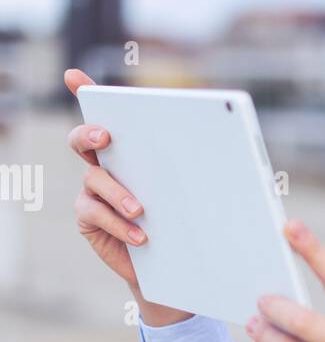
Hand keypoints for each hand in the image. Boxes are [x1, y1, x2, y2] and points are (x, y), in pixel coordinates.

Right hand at [64, 68, 191, 325]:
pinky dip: (119, 224)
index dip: (85, 90)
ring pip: (94, 178)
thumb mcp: (195, 189)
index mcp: (129, 148)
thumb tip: (232, 139)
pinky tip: (140, 236)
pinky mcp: (88, 218)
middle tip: (106, 137)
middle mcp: (104, 163)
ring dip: (119, 193)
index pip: (105, 113)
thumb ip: (197, 165)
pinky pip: (95, 213)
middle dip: (90, 134)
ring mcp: (92, 190)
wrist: (175, 264)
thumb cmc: (186, 220)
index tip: (74, 76)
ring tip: (141, 210)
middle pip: (82, 139)